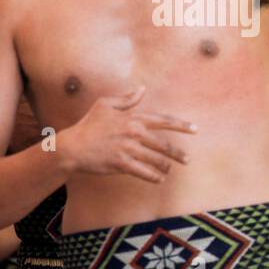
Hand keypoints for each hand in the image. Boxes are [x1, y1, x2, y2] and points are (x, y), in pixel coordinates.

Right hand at [58, 87, 195, 183]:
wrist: (72, 147)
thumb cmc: (89, 125)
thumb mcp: (105, 105)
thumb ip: (126, 99)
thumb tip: (142, 89)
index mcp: (133, 119)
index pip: (163, 121)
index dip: (182, 125)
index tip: (196, 130)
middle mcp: (133, 133)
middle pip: (164, 145)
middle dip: (178, 154)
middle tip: (187, 160)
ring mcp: (128, 149)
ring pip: (157, 160)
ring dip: (166, 167)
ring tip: (169, 170)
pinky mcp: (121, 164)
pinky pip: (145, 173)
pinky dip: (155, 177)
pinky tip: (159, 179)